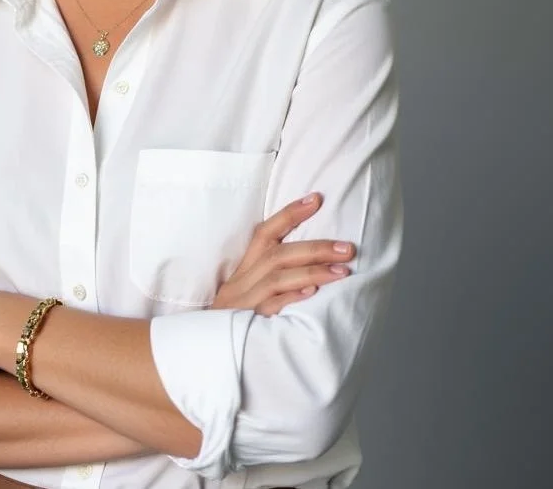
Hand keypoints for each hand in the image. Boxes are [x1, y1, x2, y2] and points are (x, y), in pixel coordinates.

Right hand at [211, 193, 355, 315]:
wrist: (205, 353)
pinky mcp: (246, 324)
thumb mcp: (246, 293)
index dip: (289, 214)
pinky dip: (290, 298)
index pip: (264, 233)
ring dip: (311, 272)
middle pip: (277, 255)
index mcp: (243, 270)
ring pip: (276, 278)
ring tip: (342, 271)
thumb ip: (272, 277)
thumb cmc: (235, 321)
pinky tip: (313, 295)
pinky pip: (268, 307)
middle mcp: (241, 282)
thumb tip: (311, 260)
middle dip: (315, 248)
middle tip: (347, 248)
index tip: (316, 199)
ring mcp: (242, 303)